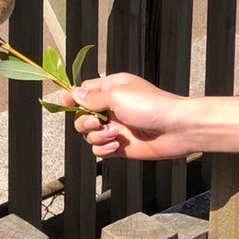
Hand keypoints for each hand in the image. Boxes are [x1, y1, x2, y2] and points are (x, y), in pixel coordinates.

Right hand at [60, 71, 193, 161]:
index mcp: (112, 89)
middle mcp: (112, 108)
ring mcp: (116, 128)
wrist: (176, 129)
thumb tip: (75, 94)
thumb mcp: (118, 95)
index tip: (63, 103)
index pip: (84, 92)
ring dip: (97, 136)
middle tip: (96, 122)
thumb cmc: (151, 106)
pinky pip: (99, 149)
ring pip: (89, 135)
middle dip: (84, 121)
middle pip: (82, 116)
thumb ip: (93, 98)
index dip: (72, 98)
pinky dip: (103, 148)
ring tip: (114, 134)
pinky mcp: (120, 147)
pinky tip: (116, 145)